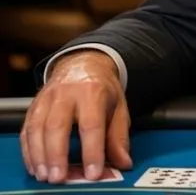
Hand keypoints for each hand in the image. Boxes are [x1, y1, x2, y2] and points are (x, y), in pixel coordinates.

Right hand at [20, 51, 131, 183]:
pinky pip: (26, 130)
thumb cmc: (101, 88)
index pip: (92, 124)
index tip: (93, 173)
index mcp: (93, 91)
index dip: (92, 151)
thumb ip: (119, 136)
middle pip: (58, 125)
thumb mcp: (118, 106)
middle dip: (57, 154)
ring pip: (37, 128)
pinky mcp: (34, 106)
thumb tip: (123, 162)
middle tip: (59, 177)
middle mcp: (67, 93)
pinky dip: (28, 150)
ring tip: (45, 176)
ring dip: (39, 155)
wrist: (83, 63)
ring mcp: (47, 98)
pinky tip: (34, 166)